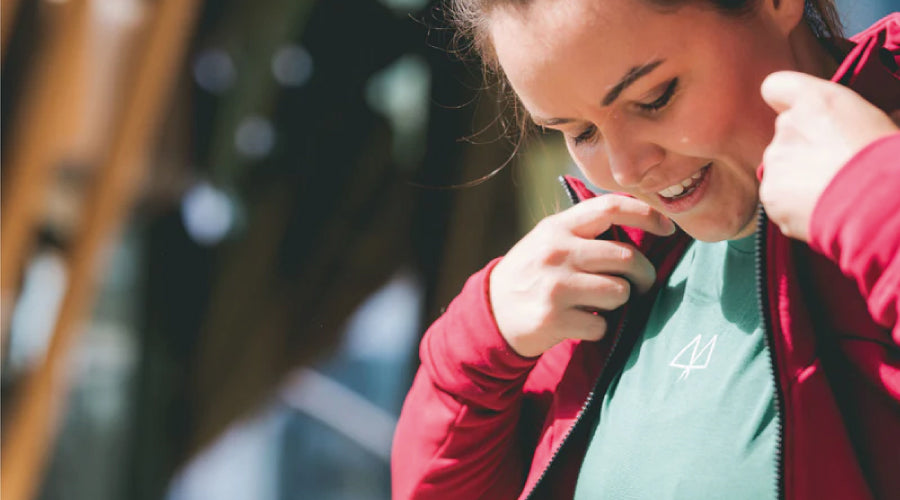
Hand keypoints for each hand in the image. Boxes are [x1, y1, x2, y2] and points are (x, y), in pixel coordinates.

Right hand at [489, 195, 675, 357]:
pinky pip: (601, 324)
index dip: (647, 214)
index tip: (668, 227)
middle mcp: (556, 252)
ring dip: (618, 302)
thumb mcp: (548, 241)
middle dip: (643, 274)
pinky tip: (579, 322)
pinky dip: (597, 328)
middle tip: (640, 284)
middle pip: (626, 258)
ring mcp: (555, 286)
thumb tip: (641, 228)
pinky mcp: (554, 319)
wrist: (490, 313)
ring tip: (598, 303)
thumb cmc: (530, 274)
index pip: (610, 207)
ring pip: (619, 293)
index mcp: (557, 228)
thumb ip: (585, 232)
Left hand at [759, 71, 898, 241]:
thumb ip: (838, 115)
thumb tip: (838, 123)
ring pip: (781, 167)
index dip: (786, 100)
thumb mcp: (870, 119)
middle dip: (804, 147)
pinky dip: (794, 205)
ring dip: (798, 177)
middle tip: (834, 164)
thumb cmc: (886, 160)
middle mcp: (788, 125)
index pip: (776, 87)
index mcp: (816, 100)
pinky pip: (778, 197)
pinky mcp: (770, 192)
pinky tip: (821, 208)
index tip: (800, 113)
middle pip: (785, 133)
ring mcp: (776, 160)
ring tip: (832, 190)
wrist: (879, 204)